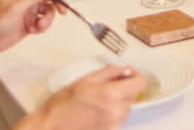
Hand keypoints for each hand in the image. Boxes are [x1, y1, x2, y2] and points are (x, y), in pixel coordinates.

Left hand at [0, 0, 64, 55]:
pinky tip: (34, 30)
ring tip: (39, 25)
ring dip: (48, 18)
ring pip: (49, 9)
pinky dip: (43, 26)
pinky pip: (44, 21)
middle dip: (57, 2)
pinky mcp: (31, 21)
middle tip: (62, 9)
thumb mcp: (16, 8)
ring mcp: (30, 10)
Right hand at [21, 64, 145, 129]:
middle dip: (125, 87)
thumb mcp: (86, 79)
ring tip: (99, 98)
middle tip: (108, 84)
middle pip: (134, 94)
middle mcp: (117, 110)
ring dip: (119, 100)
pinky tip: (97, 109)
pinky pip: (119, 117)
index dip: (135, 76)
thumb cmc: (64, 104)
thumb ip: (110, 72)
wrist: (52, 126)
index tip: (128, 74)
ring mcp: (114, 123)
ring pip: (127, 106)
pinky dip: (113, 111)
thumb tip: (125, 69)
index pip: (140, 83)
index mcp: (112, 94)